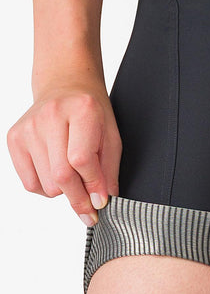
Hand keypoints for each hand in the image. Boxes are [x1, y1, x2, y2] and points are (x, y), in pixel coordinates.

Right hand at [6, 79, 121, 226]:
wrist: (66, 87)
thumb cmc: (91, 113)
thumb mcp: (111, 136)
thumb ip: (109, 170)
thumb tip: (102, 201)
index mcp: (81, 111)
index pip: (82, 160)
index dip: (93, 186)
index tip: (100, 203)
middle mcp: (51, 116)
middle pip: (61, 176)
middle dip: (79, 198)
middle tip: (89, 207)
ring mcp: (28, 127)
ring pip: (46, 185)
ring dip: (64, 190)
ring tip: (74, 173)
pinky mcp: (14, 138)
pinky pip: (30, 183)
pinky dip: (47, 187)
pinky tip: (57, 171)